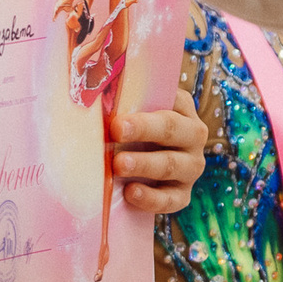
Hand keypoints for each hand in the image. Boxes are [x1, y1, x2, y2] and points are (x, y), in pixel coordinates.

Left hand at [113, 90, 206, 213]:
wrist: (145, 166)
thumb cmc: (133, 128)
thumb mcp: (132, 109)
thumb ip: (120, 97)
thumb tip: (90, 82)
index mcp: (182, 109)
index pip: (171, 100)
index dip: (146, 101)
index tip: (121, 108)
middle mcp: (192, 136)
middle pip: (170, 129)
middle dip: (143, 129)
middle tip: (116, 130)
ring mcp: (190, 167)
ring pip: (170, 165)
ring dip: (143, 164)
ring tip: (118, 164)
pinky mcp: (182, 195)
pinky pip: (170, 200)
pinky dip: (150, 198)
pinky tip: (131, 192)